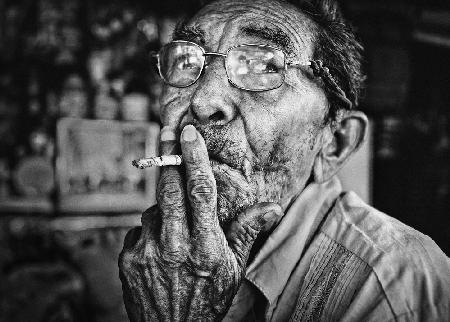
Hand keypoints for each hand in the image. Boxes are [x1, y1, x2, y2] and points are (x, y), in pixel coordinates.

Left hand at [119, 125, 281, 321]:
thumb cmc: (208, 299)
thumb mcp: (234, 269)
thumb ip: (247, 232)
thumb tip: (272, 206)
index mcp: (206, 246)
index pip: (200, 191)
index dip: (194, 158)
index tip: (188, 133)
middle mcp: (175, 246)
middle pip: (169, 188)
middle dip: (168, 157)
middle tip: (168, 134)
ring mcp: (148, 251)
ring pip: (154, 209)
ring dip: (165, 208)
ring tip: (176, 231)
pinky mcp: (129, 258)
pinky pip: (140, 228)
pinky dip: (152, 229)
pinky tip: (161, 248)